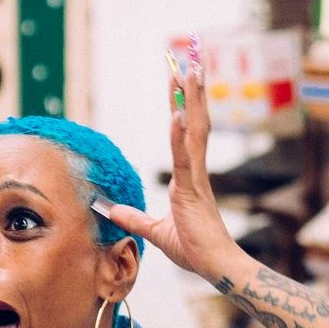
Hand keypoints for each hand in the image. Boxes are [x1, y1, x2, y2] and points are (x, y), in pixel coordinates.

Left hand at [102, 67, 247, 282]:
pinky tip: (176, 114)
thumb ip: (135, 219)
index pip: (185, 133)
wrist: (216, 266)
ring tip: (190, 71)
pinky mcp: (193, 190)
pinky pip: (184, 157)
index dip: (181, 105)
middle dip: (190, 92)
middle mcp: (195, 171)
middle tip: (188, 61)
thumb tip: (112, 210)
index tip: (179, 80)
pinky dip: (179, 135)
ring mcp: (196, 178)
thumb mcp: (156, 232)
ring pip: (195, 130)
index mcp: (189, 177)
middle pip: (194, 122)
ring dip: (192, 101)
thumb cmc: (195, 250)